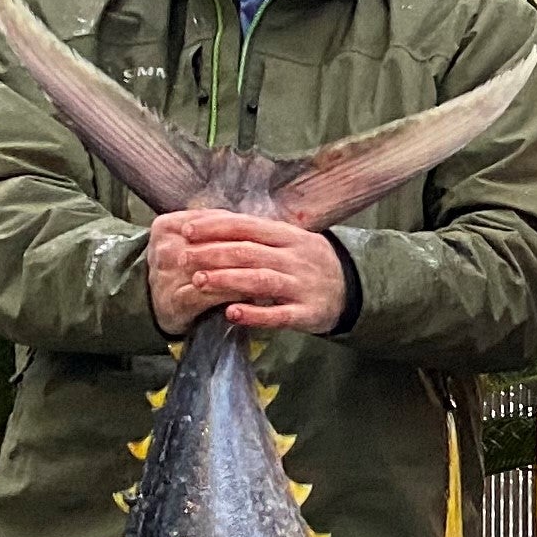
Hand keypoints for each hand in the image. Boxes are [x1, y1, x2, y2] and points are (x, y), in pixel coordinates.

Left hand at [149, 208, 345, 333]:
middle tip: (182, 258)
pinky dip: (255, 315)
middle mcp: (295, 258)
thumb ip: (256, 234)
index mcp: (288, 236)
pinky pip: (280, 315)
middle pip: (249, 252)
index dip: (215, 228)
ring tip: (198, 281)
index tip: (186, 232)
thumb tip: (210, 221)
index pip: (247, 226)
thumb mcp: (289, 240)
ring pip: (261, 280)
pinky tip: (232, 314)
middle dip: (212, 254)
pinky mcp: (308, 313)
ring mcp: (303, 286)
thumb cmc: (309, 262)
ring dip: (227, 280)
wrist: (354, 288)